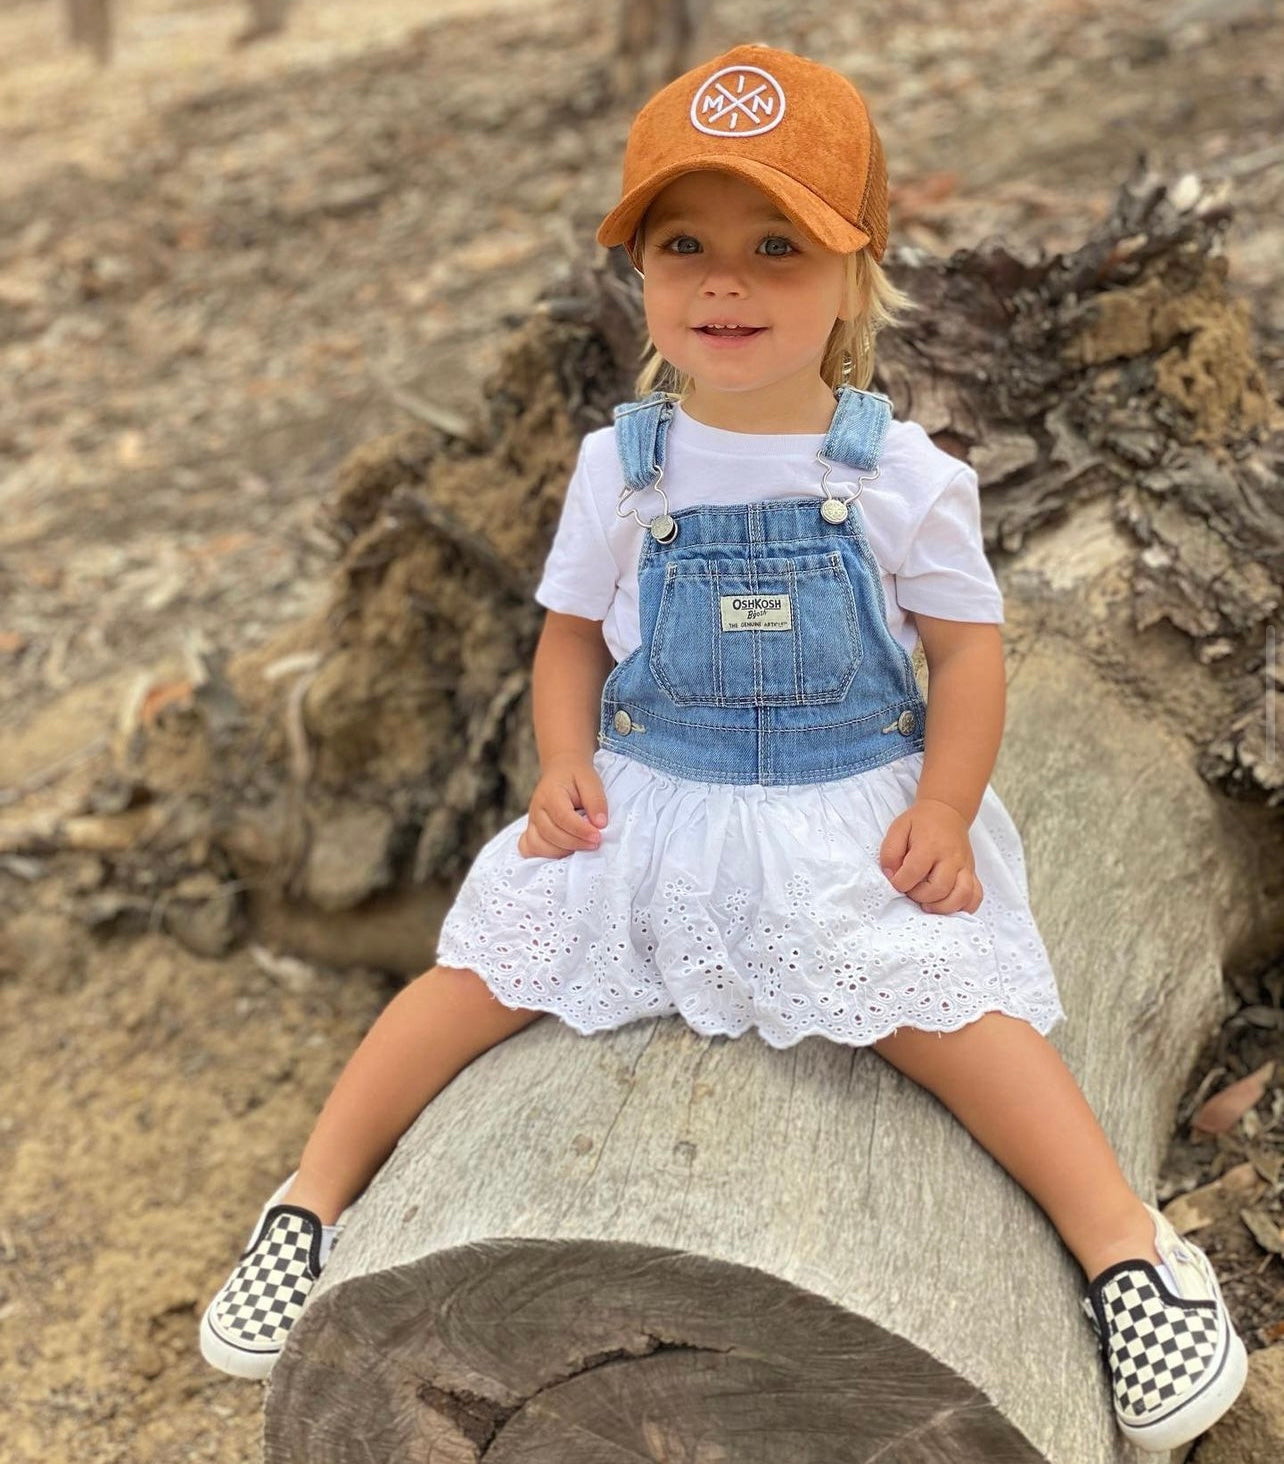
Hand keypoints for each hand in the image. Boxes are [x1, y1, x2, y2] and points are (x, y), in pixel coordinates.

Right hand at [517, 754, 608, 858]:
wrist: (561, 770)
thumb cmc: (576, 777)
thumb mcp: (591, 781)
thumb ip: (596, 801)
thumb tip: (600, 824)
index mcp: (550, 794)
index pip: (563, 817)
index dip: (581, 830)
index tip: (598, 837)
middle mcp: (537, 809)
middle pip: (551, 834)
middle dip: (576, 843)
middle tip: (596, 843)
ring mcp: (531, 821)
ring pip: (539, 845)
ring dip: (562, 852)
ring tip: (581, 847)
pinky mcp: (531, 830)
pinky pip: (529, 848)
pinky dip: (543, 855)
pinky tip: (562, 853)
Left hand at [879, 798, 983, 913]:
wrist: (947, 812)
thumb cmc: (920, 823)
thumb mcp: (898, 829)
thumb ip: (889, 853)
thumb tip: (892, 876)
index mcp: (929, 845)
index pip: (914, 872)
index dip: (900, 883)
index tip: (896, 881)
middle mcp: (951, 857)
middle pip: (939, 888)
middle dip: (920, 897)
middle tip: (911, 891)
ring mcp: (965, 866)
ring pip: (962, 895)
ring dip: (942, 907)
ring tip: (928, 904)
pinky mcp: (972, 873)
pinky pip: (976, 896)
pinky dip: (964, 907)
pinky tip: (948, 906)